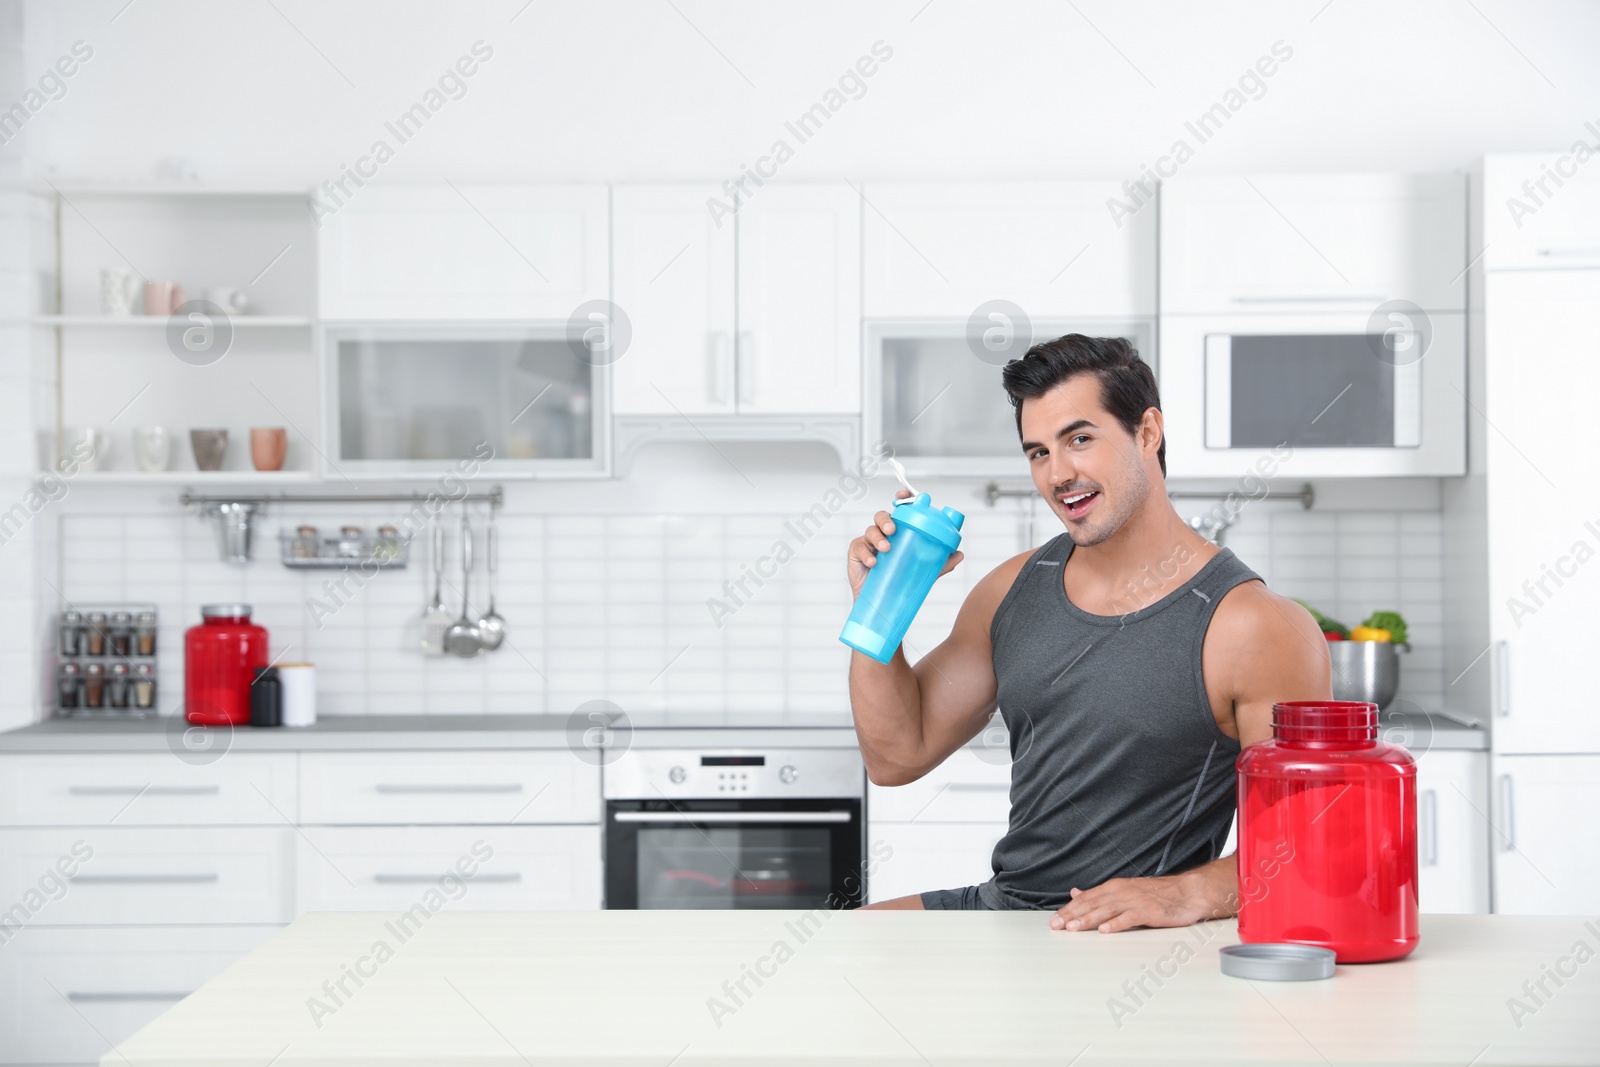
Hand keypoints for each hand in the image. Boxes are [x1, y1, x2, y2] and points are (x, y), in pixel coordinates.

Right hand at [846, 489, 963, 597]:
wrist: (880, 604)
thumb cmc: (900, 581)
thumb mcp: (923, 571)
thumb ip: (940, 563)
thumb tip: (959, 554)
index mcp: (899, 532)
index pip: (900, 511)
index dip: (901, 499)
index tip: (904, 495)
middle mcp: (883, 534)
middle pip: (882, 516)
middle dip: (886, 520)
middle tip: (893, 530)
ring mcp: (868, 543)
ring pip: (871, 530)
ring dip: (878, 537)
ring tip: (886, 548)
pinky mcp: (856, 553)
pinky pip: (859, 547)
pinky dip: (866, 554)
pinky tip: (873, 562)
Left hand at [1048, 872, 1223, 933]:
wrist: (1189, 892)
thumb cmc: (1156, 894)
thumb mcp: (1123, 890)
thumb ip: (1098, 894)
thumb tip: (1074, 892)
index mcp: (1114, 887)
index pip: (1086, 899)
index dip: (1069, 910)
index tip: (1054, 921)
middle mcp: (1122, 892)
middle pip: (1093, 904)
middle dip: (1073, 916)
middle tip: (1056, 926)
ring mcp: (1135, 901)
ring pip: (1107, 910)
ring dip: (1089, 919)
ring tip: (1074, 928)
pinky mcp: (1150, 911)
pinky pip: (1130, 918)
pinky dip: (1116, 923)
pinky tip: (1105, 930)